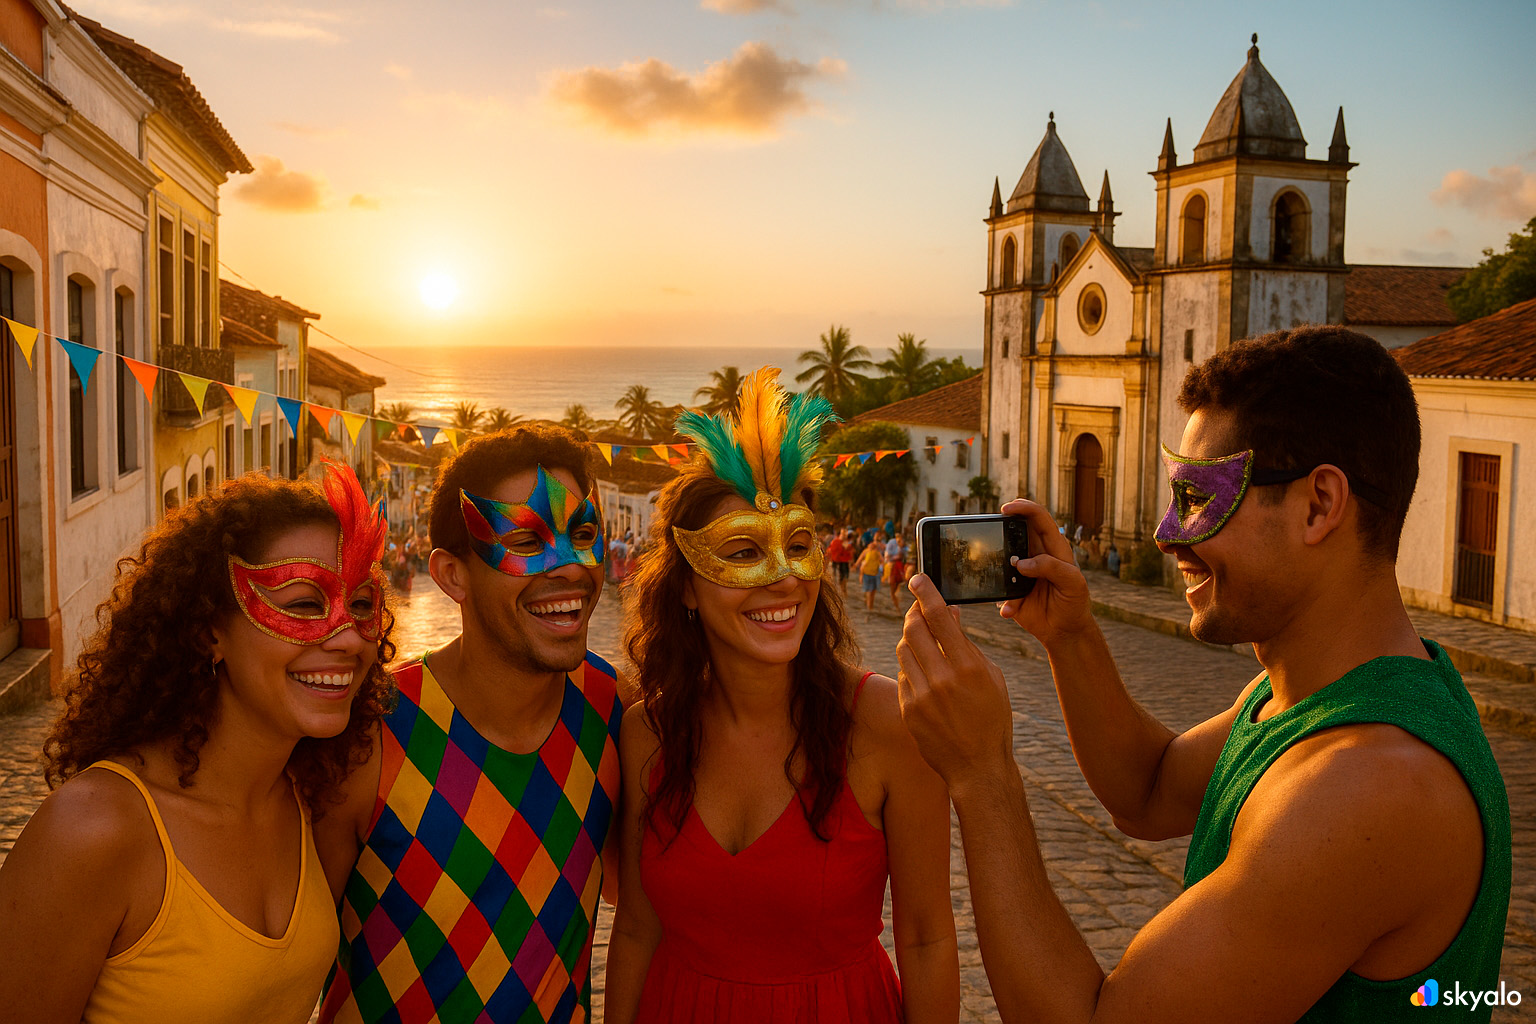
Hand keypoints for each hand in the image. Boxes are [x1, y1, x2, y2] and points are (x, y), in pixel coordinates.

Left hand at [896, 573, 1013, 790]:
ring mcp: (921, 696)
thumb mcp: (991, 677)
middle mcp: (941, 678)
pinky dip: (910, 667)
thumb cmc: (991, 718)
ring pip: (902, 649)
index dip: (926, 592)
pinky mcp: (908, 710)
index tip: (917, 578)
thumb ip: (967, 644)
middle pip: (913, 628)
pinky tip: (923, 673)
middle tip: (918, 609)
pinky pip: (902, 675)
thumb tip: (949, 614)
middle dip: (914, 613)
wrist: (977, 767)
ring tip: (924, 642)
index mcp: (968, 666)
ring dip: (910, 639)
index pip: (939, 617)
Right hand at [996, 499, 1092, 644]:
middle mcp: (1035, 554)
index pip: (1039, 519)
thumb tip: (1022, 564)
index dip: (1024, 508)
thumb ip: (1053, 567)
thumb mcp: (1073, 583)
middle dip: (1003, 528)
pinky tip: (1009, 610)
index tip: (1006, 509)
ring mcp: (1021, 571)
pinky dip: (1002, 600)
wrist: (1065, 631)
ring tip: (1004, 578)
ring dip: (997, 564)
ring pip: (1002, 557)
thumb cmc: (1074, 603)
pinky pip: (999, 589)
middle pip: (1016, 531)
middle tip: (992, 530)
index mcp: (1054, 547)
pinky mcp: (1011, 590)